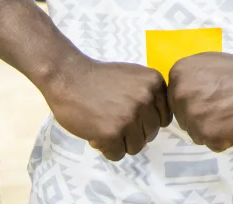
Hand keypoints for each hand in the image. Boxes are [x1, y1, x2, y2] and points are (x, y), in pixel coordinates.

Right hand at [44, 55, 170, 160]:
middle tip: (113, 121)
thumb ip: (148, 94)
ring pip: (136, 147)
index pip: (164, 118)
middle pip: (151, 133)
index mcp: (154, 82)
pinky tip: (96, 134)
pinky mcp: (112, 133)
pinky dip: (106, 149)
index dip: (146, 121)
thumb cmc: (97, 78)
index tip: (130, 116)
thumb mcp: (133, 76)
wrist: (67, 77)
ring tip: (104, 127)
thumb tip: (157, 122)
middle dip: (133, 132)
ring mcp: (130, 116)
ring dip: (120, 143)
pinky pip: (118, 155)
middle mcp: (146, 99)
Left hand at [168, 50, 232, 151]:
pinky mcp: (209, 135)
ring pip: (197, 134)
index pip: (177, 101)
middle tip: (223, 107)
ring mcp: (193, 117)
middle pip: (184, 119)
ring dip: (212, 130)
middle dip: (202, 117)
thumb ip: (188, 79)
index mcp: (177, 76)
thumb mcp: (204, 63)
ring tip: (231, 115)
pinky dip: (225, 139)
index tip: (212, 98)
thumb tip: (182, 97)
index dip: (195, 103)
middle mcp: (179, 97)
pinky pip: (212, 145)